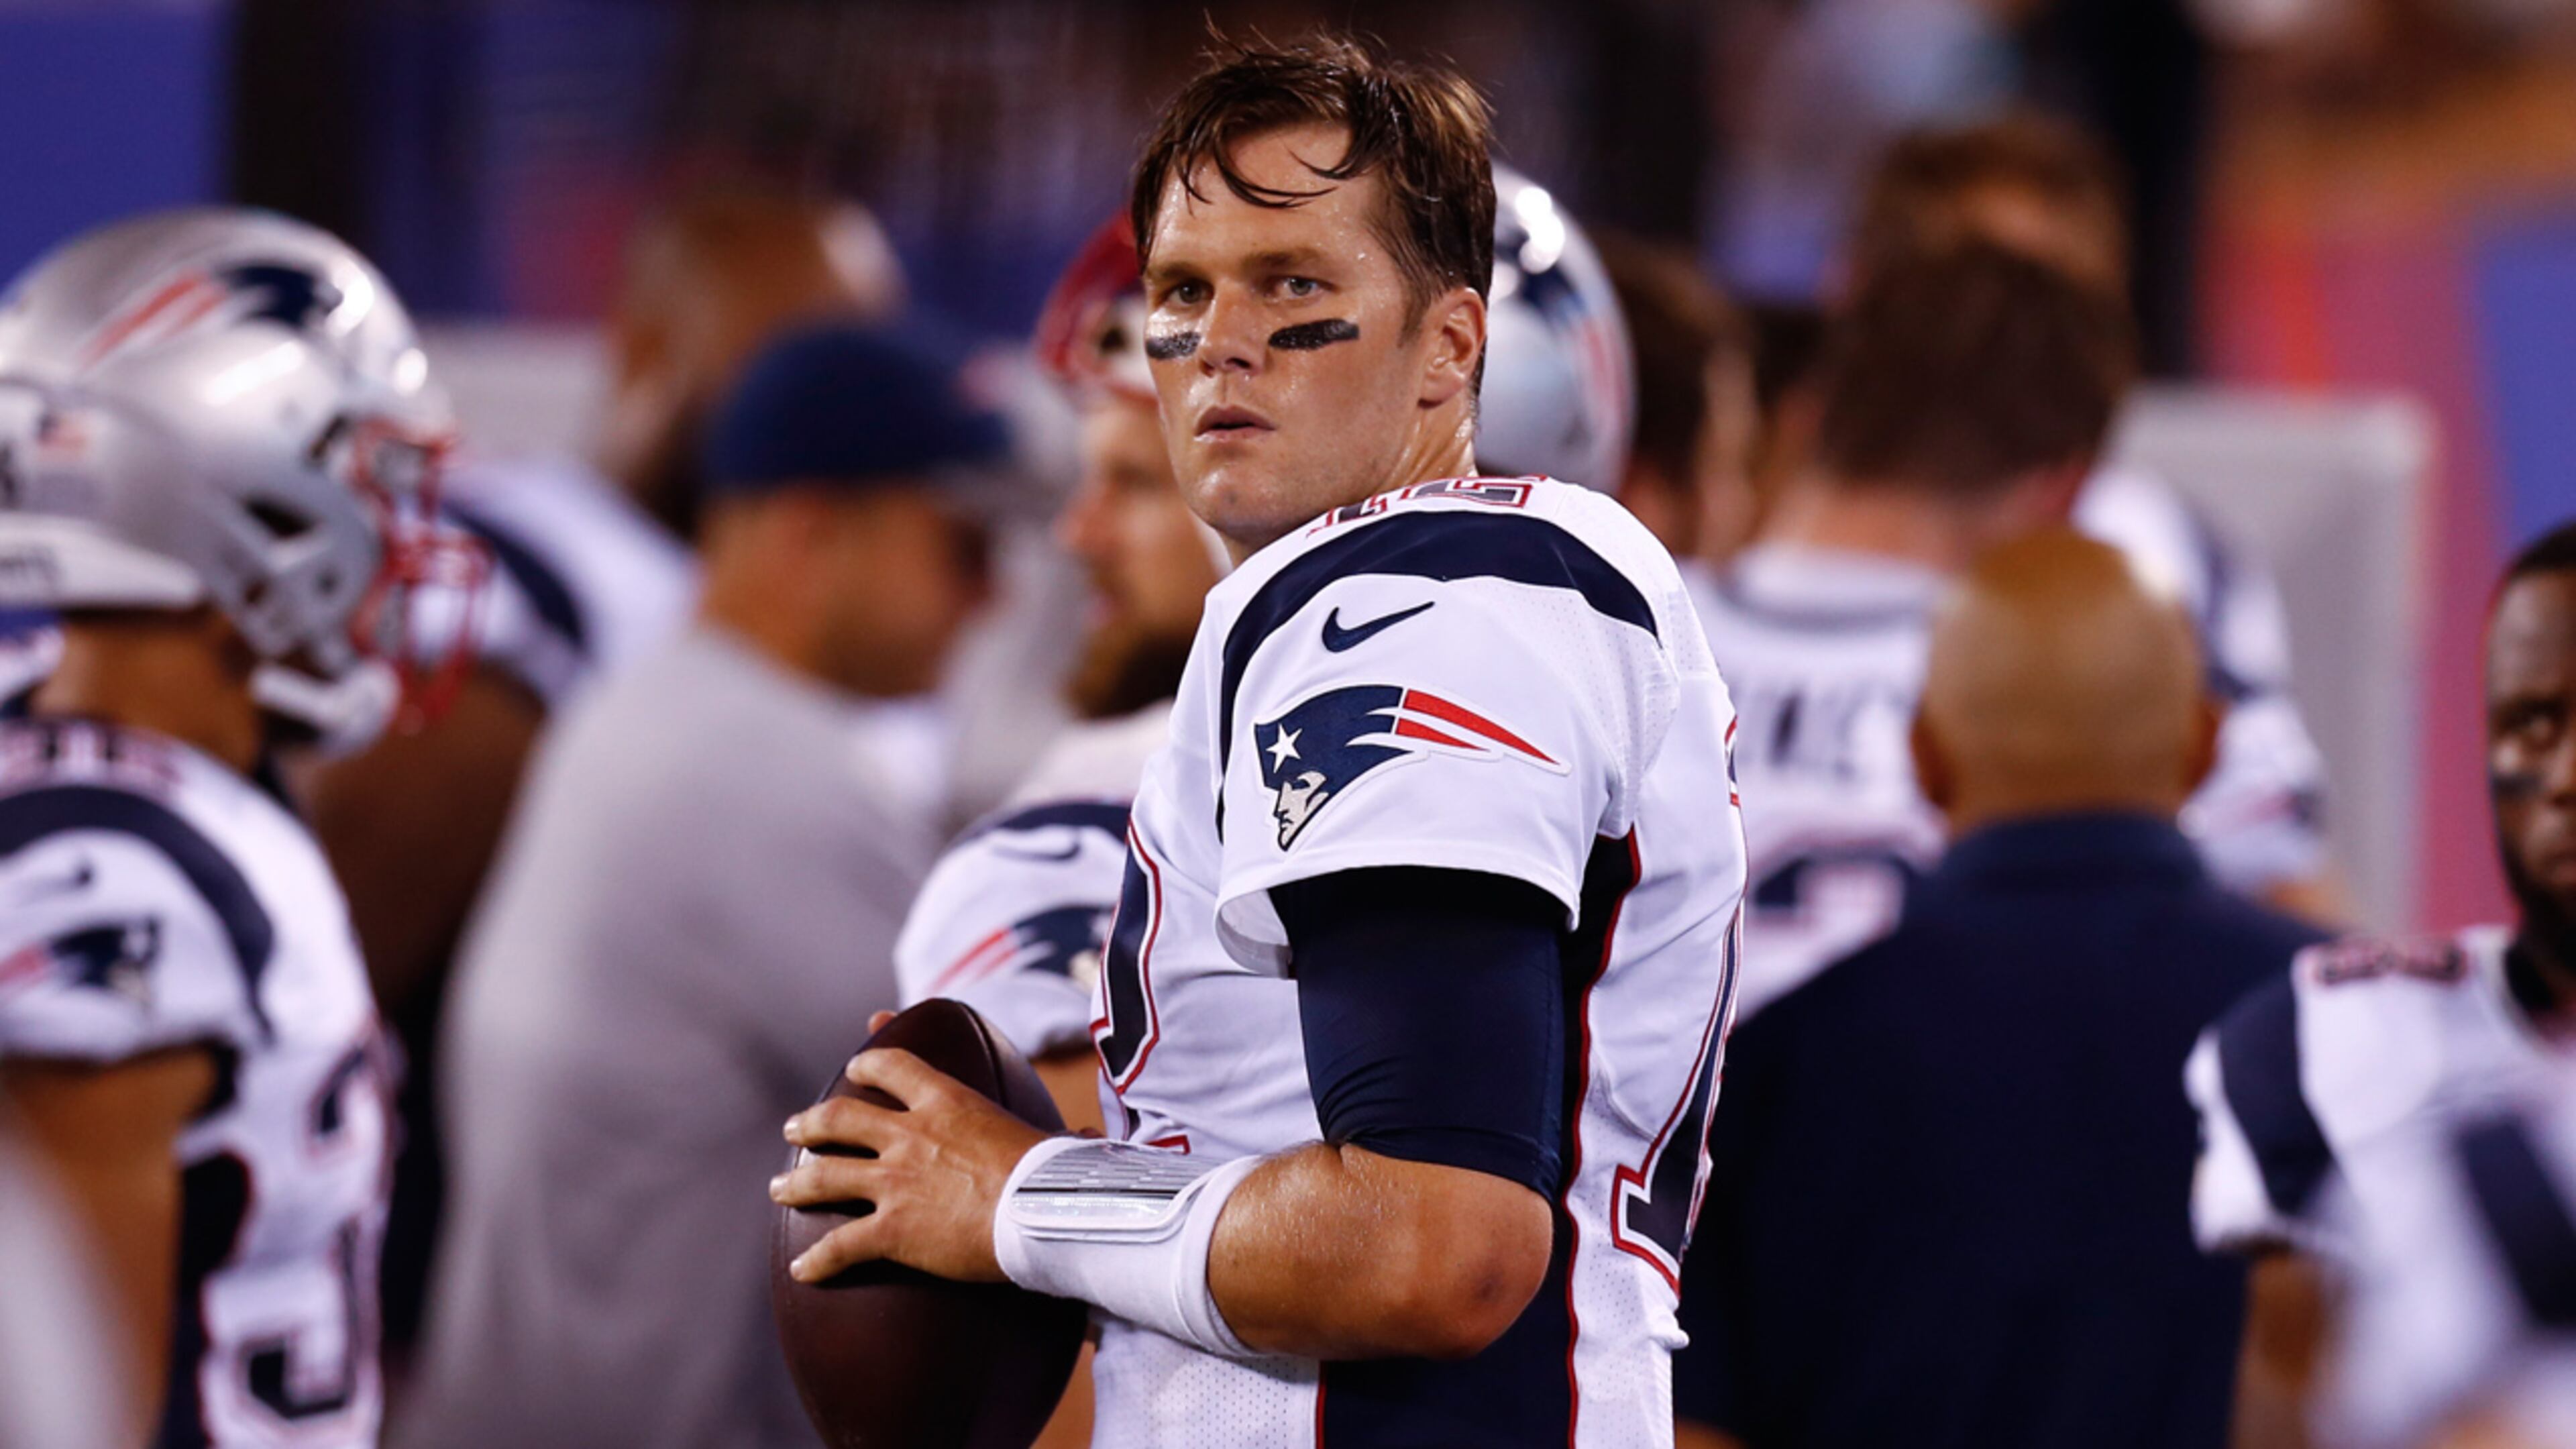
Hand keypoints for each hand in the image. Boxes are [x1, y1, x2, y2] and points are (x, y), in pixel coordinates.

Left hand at [770, 1045, 1050, 1284]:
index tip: (857, 1065)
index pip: (894, 1067)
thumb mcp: (1052, 1138)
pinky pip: (840, 1247)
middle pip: (841, 1118)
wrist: (1043, 1214)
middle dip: (812, 1121)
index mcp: (947, 1102)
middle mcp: (909, 1135)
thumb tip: (1094, 1136)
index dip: (870, 1062)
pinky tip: (802, 1272)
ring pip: (825, 1176)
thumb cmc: (1057, 1175)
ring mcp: (894, 1183)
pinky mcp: (891, 1231)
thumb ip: (1060, 1134)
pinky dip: (817, 1262)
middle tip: (795, 1126)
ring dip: (797, 1183)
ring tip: (779, 1190)